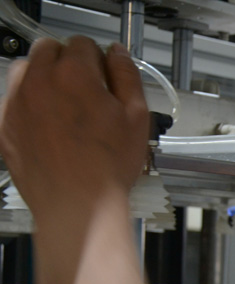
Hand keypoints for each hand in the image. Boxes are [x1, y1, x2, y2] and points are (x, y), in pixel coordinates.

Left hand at [0, 36, 148, 227]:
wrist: (77, 205)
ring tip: (65, 105)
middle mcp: (39, 81)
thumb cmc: (107, 167)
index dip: (98, 60)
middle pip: (49, 49)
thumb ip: (127, 76)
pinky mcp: (4, 124)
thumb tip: (117, 55)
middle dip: (68, 62)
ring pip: (26, 70)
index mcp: (74, 73)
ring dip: (45, 78)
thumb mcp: (137, 118)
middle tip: (85, 90)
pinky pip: (13, 99)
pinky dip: (29, 103)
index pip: (83, 43)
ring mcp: (16, 102)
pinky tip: (49, 125)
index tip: (104, 77)